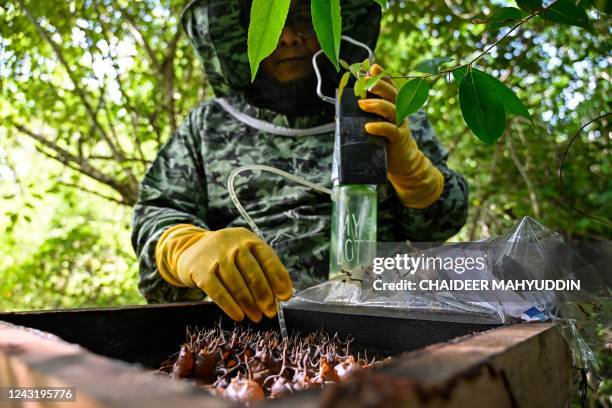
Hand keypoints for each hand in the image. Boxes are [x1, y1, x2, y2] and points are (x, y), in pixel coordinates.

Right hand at [156, 225, 291, 321]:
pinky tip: (239, 316)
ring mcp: (215, 256)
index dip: (279, 279)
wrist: (190, 250)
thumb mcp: (244, 252)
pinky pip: (218, 292)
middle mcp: (232, 244)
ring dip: (249, 305)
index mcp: (248, 239)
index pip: (268, 259)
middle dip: (265, 296)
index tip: (285, 296)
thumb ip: (262, 268)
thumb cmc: (226, 256)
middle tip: (271, 312)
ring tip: (256, 317)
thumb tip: (280, 295)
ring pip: (237, 285)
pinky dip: (230, 306)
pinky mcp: (200, 270)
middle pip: (253, 273)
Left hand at [357, 64, 443, 208]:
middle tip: (365, 81)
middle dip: (379, 85)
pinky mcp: (399, 140)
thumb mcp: (376, 126)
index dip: (383, 77)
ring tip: (361, 103)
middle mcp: (399, 112)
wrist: (402, 164)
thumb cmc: (385, 142)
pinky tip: (368, 127)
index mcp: (394, 106)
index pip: (390, 87)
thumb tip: (339, 112)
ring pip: (392, 110)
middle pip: (392, 94)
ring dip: (376, 104)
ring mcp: (400, 125)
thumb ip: (364, 117)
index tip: (372, 68)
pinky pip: (391, 131)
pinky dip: (380, 127)